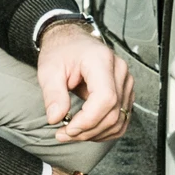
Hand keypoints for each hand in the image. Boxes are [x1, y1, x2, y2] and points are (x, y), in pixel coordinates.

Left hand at [37, 20, 134, 141]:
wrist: (71, 40)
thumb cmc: (61, 51)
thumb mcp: (49, 69)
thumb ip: (53, 94)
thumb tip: (56, 118)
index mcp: (101, 60)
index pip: (105, 98)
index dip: (88, 120)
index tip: (68, 128)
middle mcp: (119, 70)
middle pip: (113, 112)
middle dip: (87, 130)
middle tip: (63, 134)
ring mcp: (125, 81)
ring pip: (119, 119)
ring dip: (95, 134)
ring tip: (72, 132)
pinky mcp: (125, 91)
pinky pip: (122, 119)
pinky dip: (105, 131)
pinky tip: (88, 131)